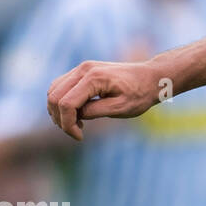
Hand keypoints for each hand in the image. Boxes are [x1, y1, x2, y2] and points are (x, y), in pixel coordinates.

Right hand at [47, 60, 165, 139]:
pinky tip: (77, 114)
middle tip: (77, 132)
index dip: (67, 124)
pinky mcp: (82, 71)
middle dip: (60, 119)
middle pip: (54, 97)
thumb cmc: (140, 94)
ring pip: (53, 91)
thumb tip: (75, 116)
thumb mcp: (121, 108)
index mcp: (94, 78)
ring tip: (78, 124)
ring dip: (58, 111)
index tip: (79, 136)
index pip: (66, 104)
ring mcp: (82, 68)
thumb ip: (95, 111)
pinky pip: (61, 87)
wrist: (152, 77)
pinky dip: (62, 102)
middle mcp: (83, 69)